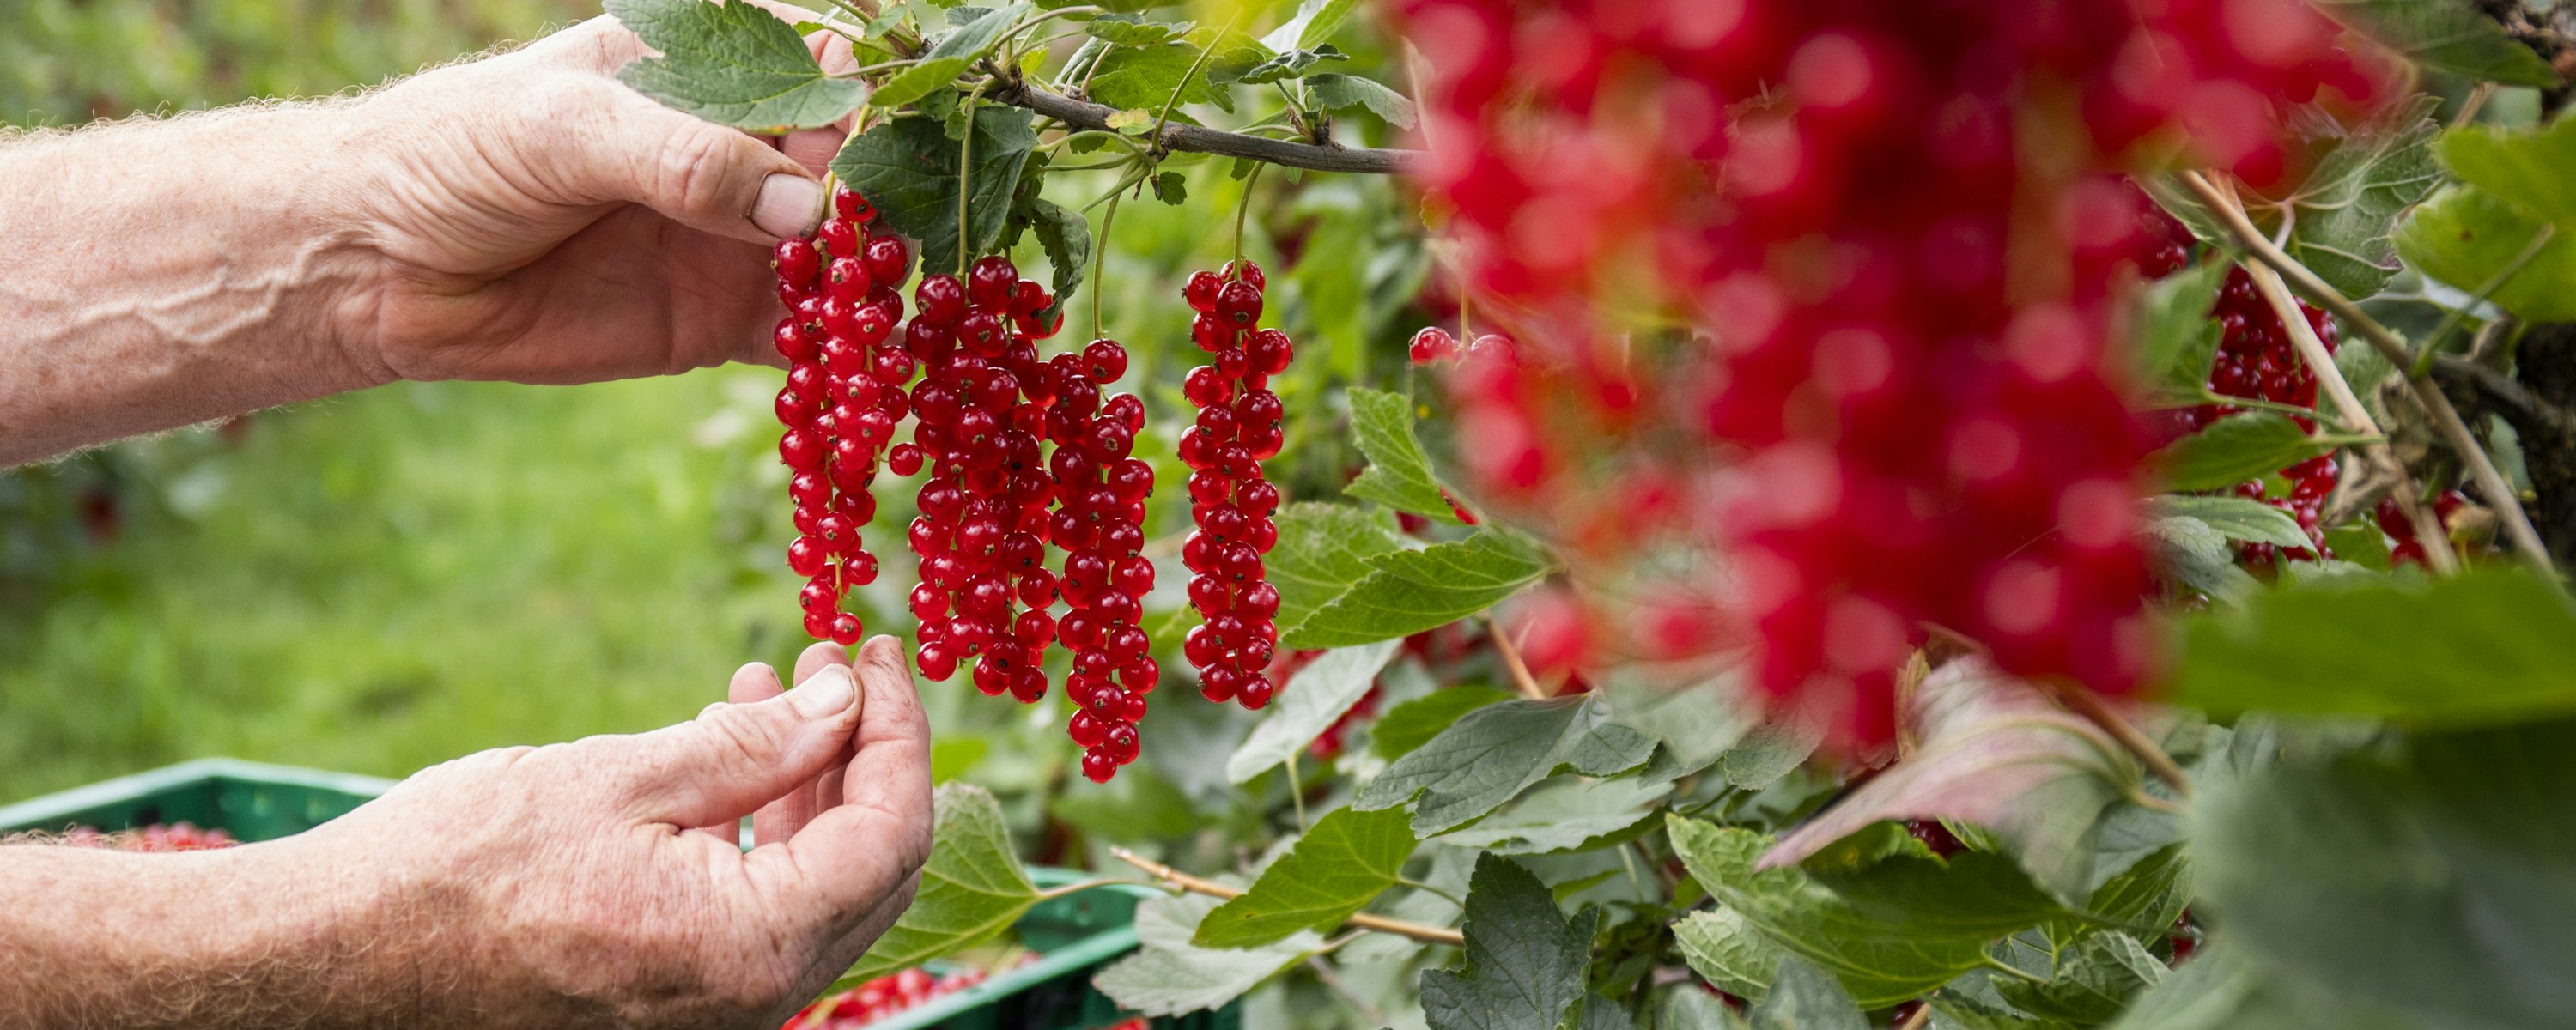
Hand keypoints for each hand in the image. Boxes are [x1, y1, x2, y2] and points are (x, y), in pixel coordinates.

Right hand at [296, 637, 931, 1027]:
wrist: (320, 964)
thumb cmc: (450, 871)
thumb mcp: (615, 780)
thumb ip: (755, 748)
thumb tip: (849, 702)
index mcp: (749, 953)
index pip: (890, 835)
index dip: (899, 733)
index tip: (878, 652)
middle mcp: (746, 1005)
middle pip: (867, 872)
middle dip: (861, 756)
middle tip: (834, 665)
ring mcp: (709, 1017)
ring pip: (811, 893)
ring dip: (807, 788)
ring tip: (771, 688)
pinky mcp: (667, 1010)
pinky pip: (751, 919)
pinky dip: (756, 836)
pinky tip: (722, 757)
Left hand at [325, 6, 863, 385]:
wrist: (375, 266)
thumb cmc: (457, 154)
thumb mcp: (565, 129)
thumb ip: (683, 159)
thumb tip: (804, 206)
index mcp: (710, 66)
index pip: (825, 66)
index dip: (871, 104)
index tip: (880, 149)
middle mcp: (744, 148)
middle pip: (859, 167)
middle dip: (894, 204)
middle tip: (903, 244)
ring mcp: (741, 237)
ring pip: (848, 258)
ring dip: (883, 287)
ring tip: (897, 313)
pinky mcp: (725, 321)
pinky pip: (808, 341)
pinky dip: (846, 361)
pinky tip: (868, 375)